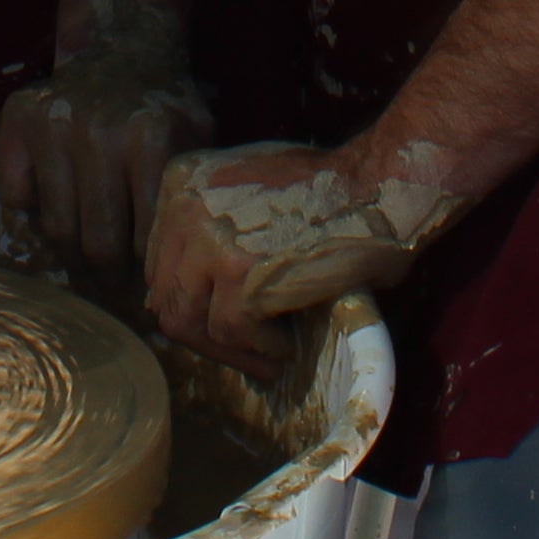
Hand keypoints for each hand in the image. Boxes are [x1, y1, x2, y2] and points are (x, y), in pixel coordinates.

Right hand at [0, 0, 213, 277]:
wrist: (125, 48)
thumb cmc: (164, 110)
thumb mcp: (194, 145)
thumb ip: (184, 201)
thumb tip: (174, 279)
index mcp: (151, 140)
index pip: (144, 238)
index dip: (147, 274)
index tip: (148, 291)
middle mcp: (97, 132)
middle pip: (96, 242)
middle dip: (108, 278)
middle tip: (114, 290)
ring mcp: (52, 125)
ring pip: (55, 227)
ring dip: (72, 256)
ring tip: (88, 265)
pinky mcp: (17, 120)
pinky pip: (14, 197)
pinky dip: (32, 212)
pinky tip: (58, 205)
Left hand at [142, 139, 465, 374]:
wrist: (377, 185)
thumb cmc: (326, 187)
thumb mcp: (248, 189)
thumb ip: (210, 227)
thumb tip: (191, 289)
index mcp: (180, 184)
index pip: (161, 265)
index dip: (193, 302)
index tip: (224, 321)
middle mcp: (184, 208)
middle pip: (169, 298)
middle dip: (206, 335)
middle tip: (247, 351)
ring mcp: (209, 240)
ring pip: (193, 324)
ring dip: (232, 351)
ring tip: (269, 354)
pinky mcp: (241, 274)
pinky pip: (233, 332)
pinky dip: (261, 348)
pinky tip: (289, 343)